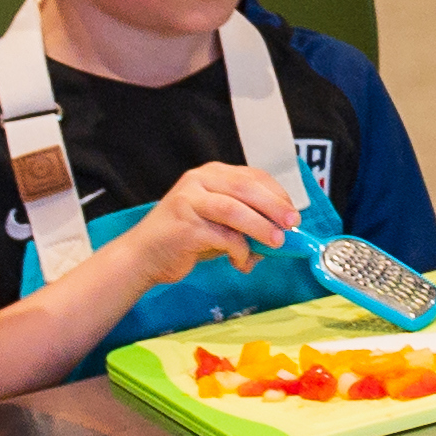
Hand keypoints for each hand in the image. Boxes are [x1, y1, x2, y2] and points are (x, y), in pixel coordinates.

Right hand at [115, 163, 300, 285]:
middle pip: (245, 188)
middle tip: (291, 223)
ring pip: (234, 210)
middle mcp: (198, 181)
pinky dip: (238, 250)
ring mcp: (189, 202)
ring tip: (276, 242)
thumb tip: (282, 228)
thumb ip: (245, 218)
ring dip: (260, 227)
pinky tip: (240, 261)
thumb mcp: (218, 221)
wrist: (143, 257)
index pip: (252, 177)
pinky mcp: (185, 226)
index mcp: (211, 174)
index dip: (276, 193)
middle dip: (274, 206)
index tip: (292, 211)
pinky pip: (222, 237)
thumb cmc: (186, 239)